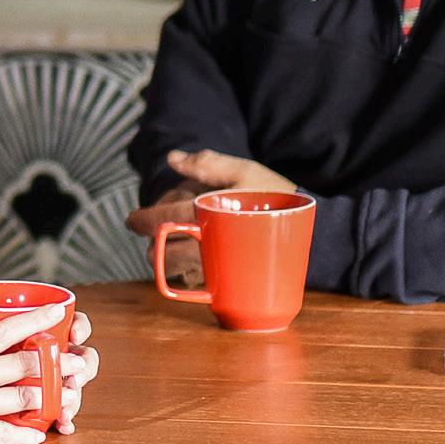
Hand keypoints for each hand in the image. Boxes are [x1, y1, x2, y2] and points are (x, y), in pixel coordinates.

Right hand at [0, 304, 88, 443]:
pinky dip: (26, 435)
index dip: (35, 320)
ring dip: (46, 399)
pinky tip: (38, 435)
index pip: (4, 330)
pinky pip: (6, 434)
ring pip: (23, 398)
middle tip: (77, 365)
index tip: (57, 311)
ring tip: (61, 399)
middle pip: (24, 364)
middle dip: (56, 365)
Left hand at [126, 151, 297, 288]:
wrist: (312, 229)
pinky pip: (194, 284)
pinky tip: (199, 255)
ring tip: (183, 240)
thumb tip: (173, 158)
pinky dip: (186, 271)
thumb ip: (206, 163)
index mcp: (206, 214)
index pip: (161, 220)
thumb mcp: (243, 170)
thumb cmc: (274, 196)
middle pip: (161, 252)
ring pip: (174, 271)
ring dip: (167, 257)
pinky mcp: (227, 284)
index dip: (141, 220)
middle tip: (162, 227)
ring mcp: (216, 268)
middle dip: (153, 241)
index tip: (132, 220)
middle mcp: (207, 245)